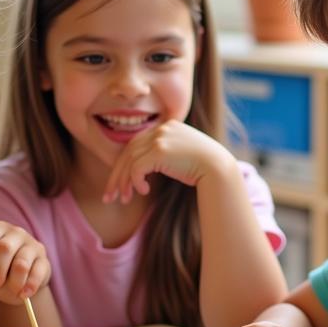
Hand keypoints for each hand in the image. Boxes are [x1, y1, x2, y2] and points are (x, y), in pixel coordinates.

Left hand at [0, 221, 50, 304]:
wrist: (15, 288)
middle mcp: (12, 232)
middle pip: (2, 247)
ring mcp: (30, 244)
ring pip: (21, 262)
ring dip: (12, 281)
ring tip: (8, 289)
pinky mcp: (43, 259)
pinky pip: (37, 272)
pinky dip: (29, 286)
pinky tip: (23, 293)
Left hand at [102, 120, 232, 203]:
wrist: (218, 168)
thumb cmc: (203, 167)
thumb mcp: (179, 156)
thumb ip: (161, 155)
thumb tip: (139, 171)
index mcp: (165, 127)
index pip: (135, 145)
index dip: (123, 165)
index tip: (118, 184)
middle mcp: (161, 128)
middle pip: (128, 152)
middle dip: (117, 176)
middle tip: (109, 197)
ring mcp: (160, 137)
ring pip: (129, 161)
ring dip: (124, 183)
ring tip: (125, 199)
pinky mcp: (160, 150)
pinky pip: (137, 168)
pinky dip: (136, 181)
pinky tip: (144, 191)